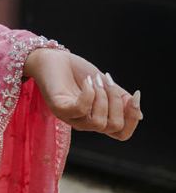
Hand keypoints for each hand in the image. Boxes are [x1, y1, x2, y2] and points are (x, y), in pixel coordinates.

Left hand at [23, 47, 141, 139]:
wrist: (52, 58)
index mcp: (97, 118)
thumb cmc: (77, 72)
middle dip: (117, 101)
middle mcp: (84, 122)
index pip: (121, 134)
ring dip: (103, 96)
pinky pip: (80, 110)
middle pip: (113, 126)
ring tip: (94, 79)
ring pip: (98, 122)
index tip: (135, 96)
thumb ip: (121, 99)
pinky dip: (88, 94)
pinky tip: (86, 81)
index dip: (132, 119)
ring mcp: (70, 117)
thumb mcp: (105, 85)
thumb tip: (140, 115)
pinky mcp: (58, 108)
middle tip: (108, 80)